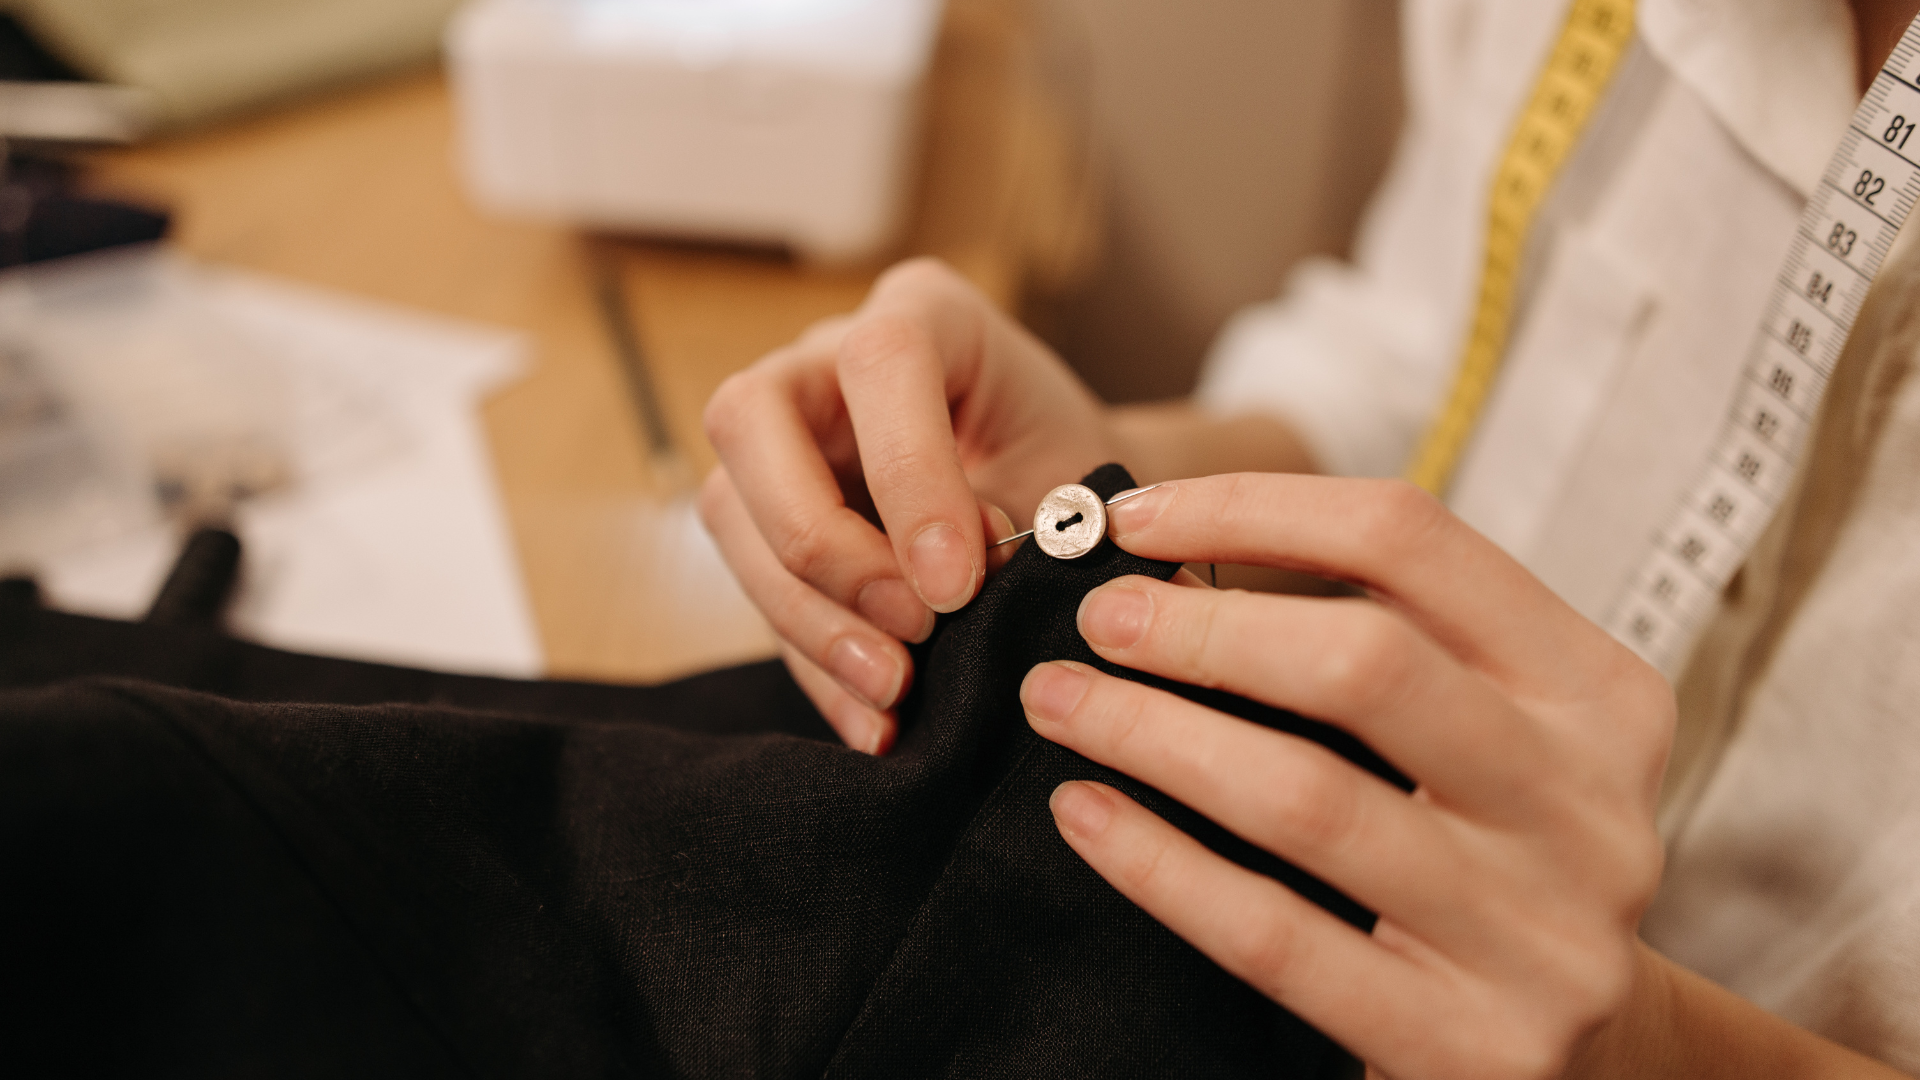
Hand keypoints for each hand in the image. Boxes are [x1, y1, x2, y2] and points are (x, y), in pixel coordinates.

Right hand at [701, 259, 1121, 752]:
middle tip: (914, 629)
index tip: (960, 583)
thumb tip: (960, 593)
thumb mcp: (1074, 476)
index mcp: (922, 312)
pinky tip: (872, 721)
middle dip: (823, 543)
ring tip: (893, 689)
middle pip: (749, 418)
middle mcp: (825, 361)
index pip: (879, 362)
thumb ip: (1021, 517)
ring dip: (807, 616)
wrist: (1071, 508)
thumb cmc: (1075, 474)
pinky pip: (755, 589)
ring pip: (730, 511)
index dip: (909, 475)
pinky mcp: (766, 519)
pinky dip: (814, 665)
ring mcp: (781, 437)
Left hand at [1020, 473, 1674, 1078]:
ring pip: (1309, 799)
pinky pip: (1274, 936)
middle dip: (1200, 629)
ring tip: (1057, 702)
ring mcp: (1540, 935)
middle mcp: (1588, 804)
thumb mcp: (1482, 731)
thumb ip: (1373, 646)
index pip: (1413, 542)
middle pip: (1366, 663)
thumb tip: (1168, 563)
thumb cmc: (1492, 854)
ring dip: (1154, 734)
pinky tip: (1086, 815)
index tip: (1133, 519)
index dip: (1256, 508)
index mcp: (1596, 692)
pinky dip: (1159, 865)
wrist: (1587, 1054)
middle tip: (1094, 619)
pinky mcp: (1471, 1045)